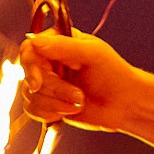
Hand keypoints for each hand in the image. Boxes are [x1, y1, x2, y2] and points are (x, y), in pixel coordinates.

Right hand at [19, 30, 141, 131]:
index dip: (30, 66)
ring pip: (30, 95)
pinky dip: (51, 113)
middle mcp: (49, 62)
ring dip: (56, 103)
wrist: (126, 104)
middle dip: (54, 89)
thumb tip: (34, 41)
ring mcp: (48, 83)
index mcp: (58, 43)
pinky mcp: (48, 103)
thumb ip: (63, 46)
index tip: (38, 82)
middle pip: (29, 75)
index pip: (28, 49)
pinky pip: (32, 109)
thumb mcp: (93, 54)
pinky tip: (70, 111)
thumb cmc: (115, 75)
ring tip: (80, 102)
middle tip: (78, 95)